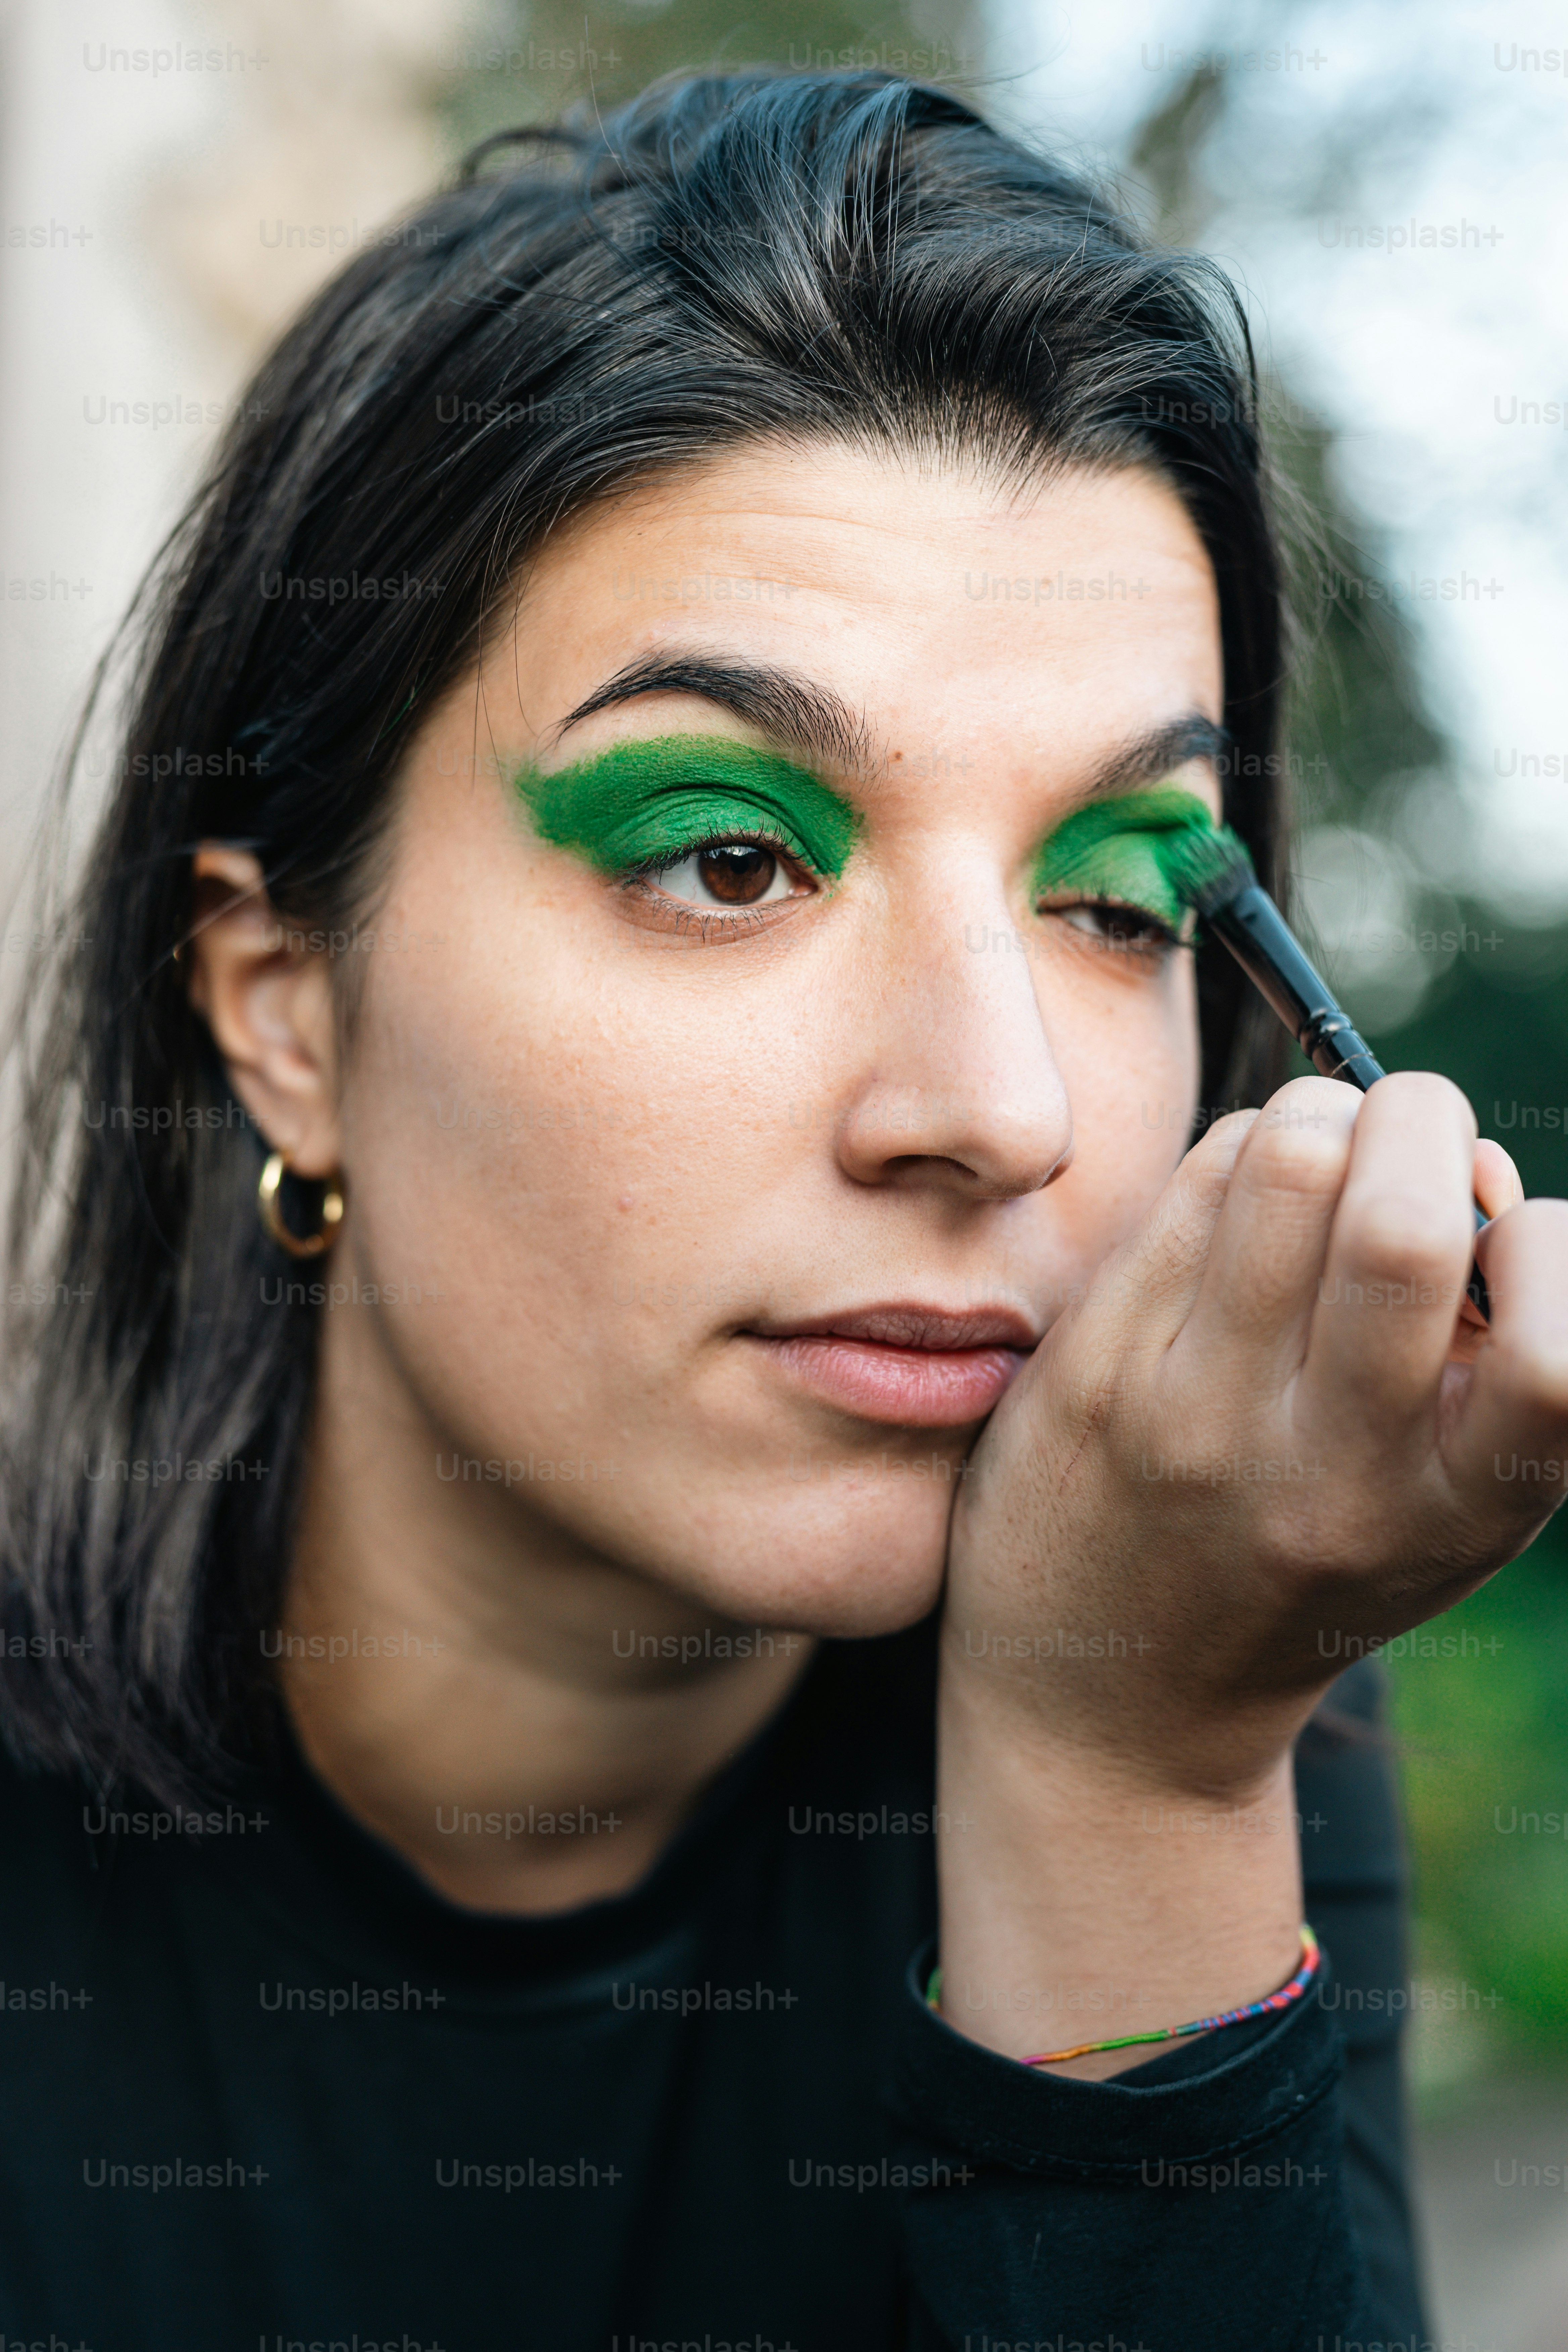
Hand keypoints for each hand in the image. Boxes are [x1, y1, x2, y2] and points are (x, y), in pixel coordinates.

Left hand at [943, 1070, 1567, 1794]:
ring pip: (1289, 1157)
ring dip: (1332, 1111)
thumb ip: (1495, 1356)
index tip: (1507, 1242)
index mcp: (1450, 1508)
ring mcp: (1195, 1415)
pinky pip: (1196, 1174)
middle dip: (1431, 1121)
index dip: (1551, 1247)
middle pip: (1402, 1225)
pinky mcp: (1096, 1368)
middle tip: (1414, 1135)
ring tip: (1329, 1151)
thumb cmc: (1314, 1557)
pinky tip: (1247, 1188)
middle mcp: (1324, 1470)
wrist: (1116, 1700)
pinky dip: (1247, 1144)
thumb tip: (1471, 1168)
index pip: (1558, 1355)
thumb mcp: (1442, 1504)